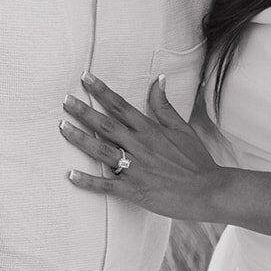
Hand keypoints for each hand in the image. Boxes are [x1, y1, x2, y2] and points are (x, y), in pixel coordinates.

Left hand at [60, 72, 223, 220]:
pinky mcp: (134, 190)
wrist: (208, 191)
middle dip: (84, 111)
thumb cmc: (196, 160)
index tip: (85, 78)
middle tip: (65, 100)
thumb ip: (164, 106)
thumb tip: (159, 80)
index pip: (120, 106)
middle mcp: (140, 146)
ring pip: (102, 151)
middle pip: (106, 125)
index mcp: (150, 130)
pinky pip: (107, 185)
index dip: (101, 91)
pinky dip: (88, 181)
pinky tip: (71, 174)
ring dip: (81, 139)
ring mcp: (136, 169)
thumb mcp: (182, 128)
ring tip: (63, 127)